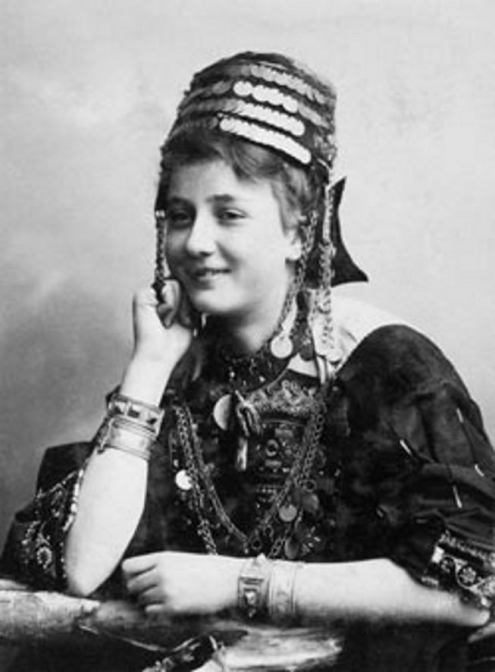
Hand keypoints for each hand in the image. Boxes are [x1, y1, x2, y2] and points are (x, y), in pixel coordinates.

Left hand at [122, 551, 241, 615]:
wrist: (228, 579)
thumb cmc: (207, 568)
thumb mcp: (180, 559)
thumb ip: (159, 565)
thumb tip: (140, 577)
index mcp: (162, 557)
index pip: (128, 567)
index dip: (129, 575)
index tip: (137, 580)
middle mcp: (160, 573)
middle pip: (132, 586)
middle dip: (138, 591)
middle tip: (150, 593)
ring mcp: (165, 590)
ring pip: (141, 600)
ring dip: (148, 601)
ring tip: (164, 598)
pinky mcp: (172, 607)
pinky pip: (150, 611)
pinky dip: (156, 611)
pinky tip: (168, 605)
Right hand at [132, 282, 194, 367]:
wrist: (159, 356)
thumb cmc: (174, 342)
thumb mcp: (191, 316)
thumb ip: (192, 299)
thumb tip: (197, 283)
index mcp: (167, 298)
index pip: (187, 287)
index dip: (190, 304)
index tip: (186, 321)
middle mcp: (157, 294)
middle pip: (183, 284)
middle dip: (187, 306)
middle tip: (179, 322)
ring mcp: (148, 294)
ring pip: (176, 285)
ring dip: (179, 307)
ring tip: (169, 322)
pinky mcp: (141, 295)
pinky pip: (166, 288)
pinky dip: (170, 305)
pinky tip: (162, 319)